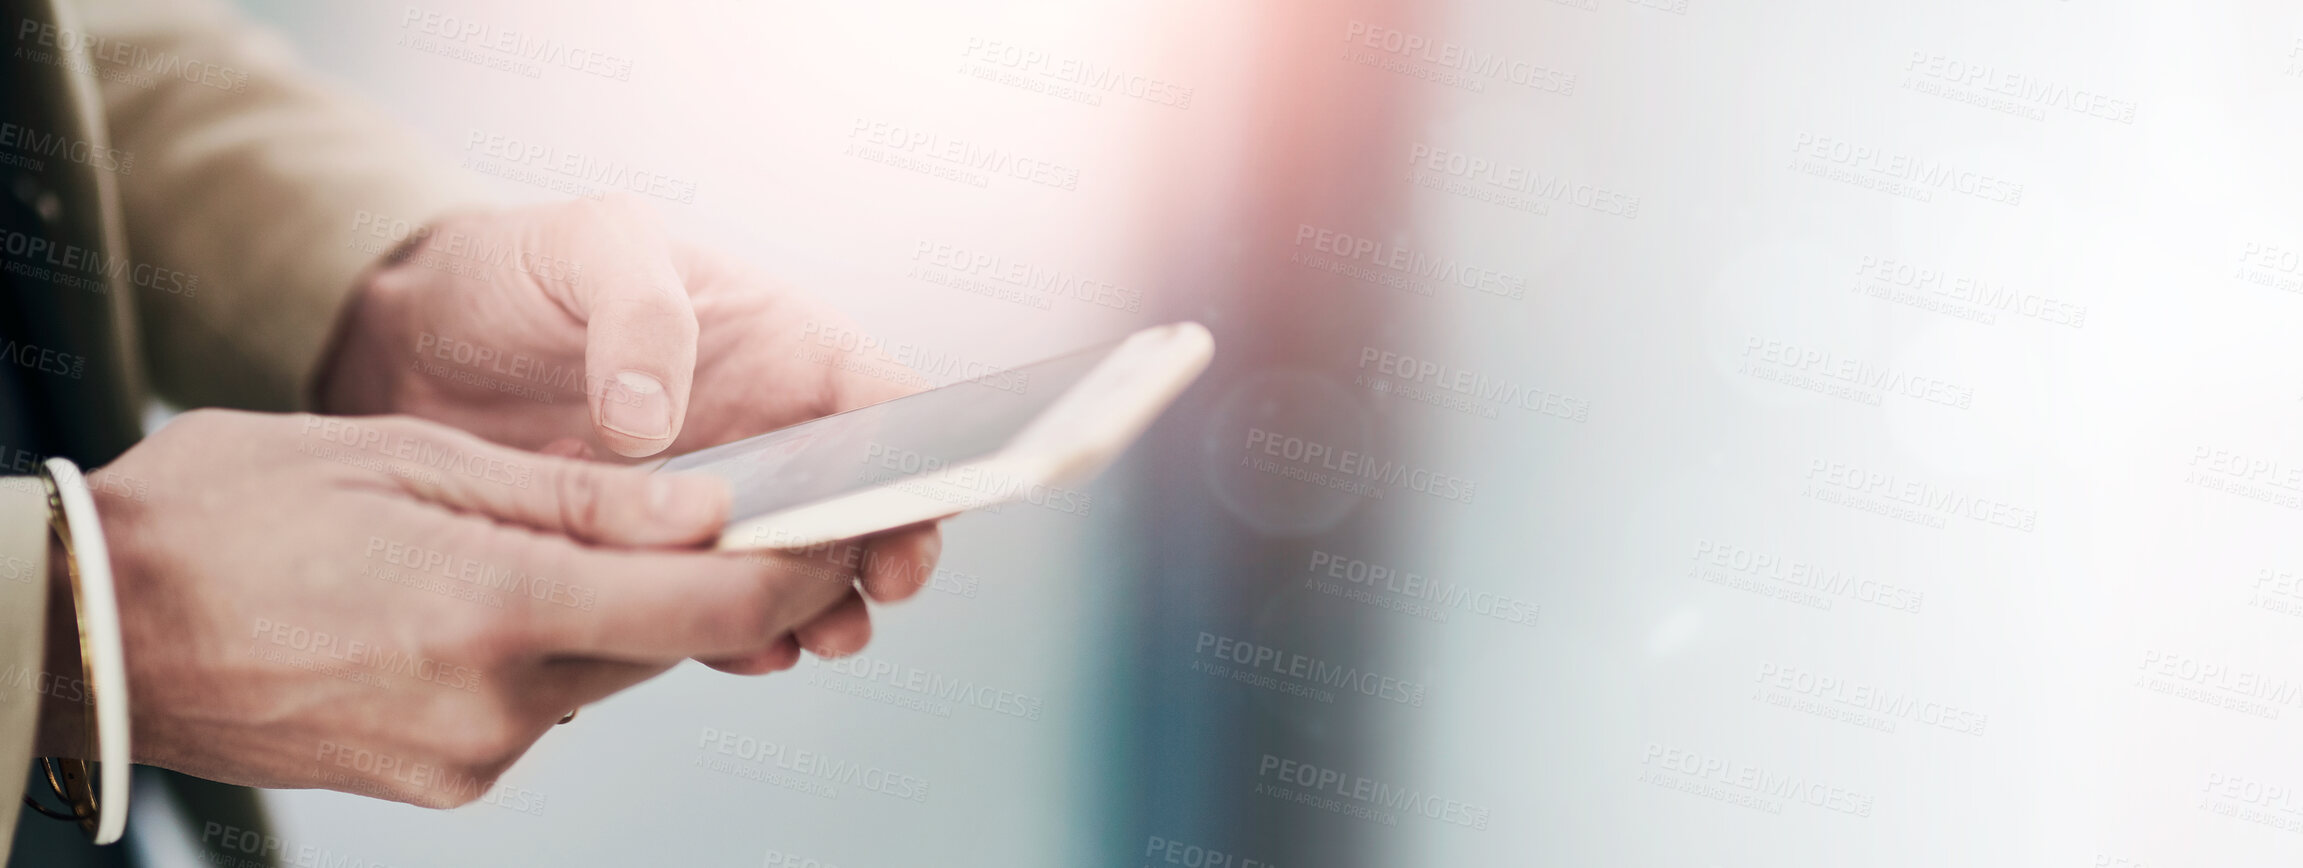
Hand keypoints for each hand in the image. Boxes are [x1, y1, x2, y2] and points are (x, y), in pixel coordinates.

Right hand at [36, 409, 935, 806]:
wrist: (91, 629)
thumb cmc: (232, 515)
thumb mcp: (416, 462)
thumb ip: (584, 499)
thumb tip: (717, 509)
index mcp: (500, 612)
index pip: (715, 603)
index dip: (802, 568)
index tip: (849, 532)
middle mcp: (499, 708)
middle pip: (665, 636)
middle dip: (706, 576)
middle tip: (732, 509)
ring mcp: (469, 758)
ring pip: (603, 668)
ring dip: (613, 606)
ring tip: (553, 536)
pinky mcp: (442, 782)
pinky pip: (540, 703)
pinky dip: (545, 646)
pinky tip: (489, 596)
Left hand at [316, 197, 941, 665]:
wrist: (413, 337)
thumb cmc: (522, 265)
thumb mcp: (590, 242)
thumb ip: (638, 310)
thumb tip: (652, 422)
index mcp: (783, 347)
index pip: (890, 404)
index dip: (925, 458)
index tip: (916, 512)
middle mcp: (765, 433)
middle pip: (861, 507)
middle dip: (878, 558)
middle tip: (864, 599)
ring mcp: (708, 504)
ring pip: (792, 572)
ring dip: (813, 611)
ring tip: (806, 639)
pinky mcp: (646, 558)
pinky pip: (705, 607)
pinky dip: (727, 636)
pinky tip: (732, 651)